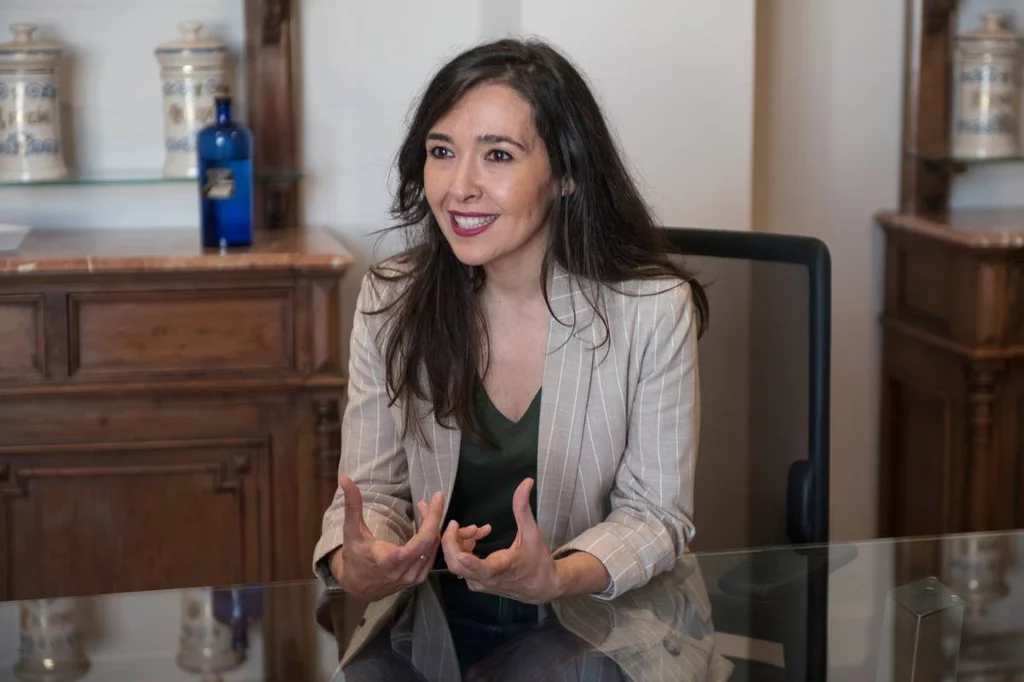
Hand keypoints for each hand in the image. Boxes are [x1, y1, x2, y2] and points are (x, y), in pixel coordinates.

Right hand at [331, 476, 443, 601]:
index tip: (434, 499)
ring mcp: (412, 577)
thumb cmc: (354, 555)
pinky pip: (431, 555)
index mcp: (386, 561)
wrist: (357, 586)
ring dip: (432, 524)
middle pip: (428, 541)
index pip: (415, 544)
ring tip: (424, 506)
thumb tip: (345, 479)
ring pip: (432, 547)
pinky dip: (431, 537)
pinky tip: (426, 524)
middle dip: (434, 516)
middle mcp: (402, 572)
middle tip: (436, 497)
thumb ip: (352, 505)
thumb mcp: (351, 530)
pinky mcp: (417, 578)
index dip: (429, 521)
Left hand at [441, 478, 562, 603]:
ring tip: (477, 529)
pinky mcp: (477, 583)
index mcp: (499, 570)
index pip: (479, 568)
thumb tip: (526, 482)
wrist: (542, 587)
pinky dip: (463, 549)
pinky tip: (476, 537)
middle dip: (452, 540)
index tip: (457, 541)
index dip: (466, 557)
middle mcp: (485, 580)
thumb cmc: (538, 561)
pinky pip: (462, 566)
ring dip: (460, 543)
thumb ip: (523, 508)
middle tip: (456, 523)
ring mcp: (479, 583)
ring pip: (457, 564)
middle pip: (456, 564)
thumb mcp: (532, 533)